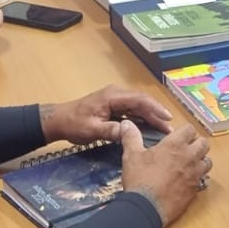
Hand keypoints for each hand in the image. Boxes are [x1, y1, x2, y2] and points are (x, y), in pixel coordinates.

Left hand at [39, 84, 174, 144]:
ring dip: (150, 117)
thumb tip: (129, 133)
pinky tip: (149, 128)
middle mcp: (116, 94)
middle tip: (169, 129)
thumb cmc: (73, 123)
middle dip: (156, 114)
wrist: (58, 120)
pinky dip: (142, 119)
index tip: (168, 118)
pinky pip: (132, 111)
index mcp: (112, 96)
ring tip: (164, 130)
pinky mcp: (114, 106)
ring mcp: (115, 99)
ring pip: (138, 107)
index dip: (155, 108)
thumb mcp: (91, 129)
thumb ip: (110, 130)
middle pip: (142, 102)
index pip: (139, 100)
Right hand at [119, 121, 210, 226]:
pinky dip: (197, 177)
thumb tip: (126, 124)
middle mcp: (189, 157)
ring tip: (189, 164)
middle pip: (204, 143)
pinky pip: (202, 179)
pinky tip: (186, 180)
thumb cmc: (140, 179)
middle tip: (185, 149)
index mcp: (175, 145)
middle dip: (196, 144)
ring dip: (200, 160)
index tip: (177, 136)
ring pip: (207, 161)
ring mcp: (195, 174)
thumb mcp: (132, 156)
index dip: (184, 131)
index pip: (190, 129)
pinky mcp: (195, 189)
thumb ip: (131, 137)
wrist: (147, 208)